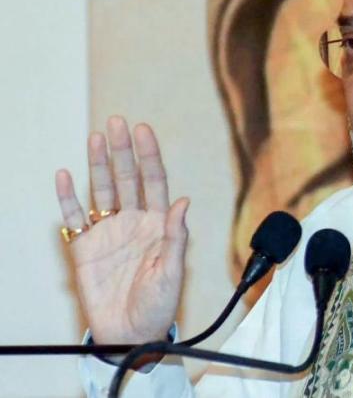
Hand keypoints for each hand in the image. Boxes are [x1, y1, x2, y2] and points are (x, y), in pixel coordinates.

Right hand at [55, 116, 188, 343]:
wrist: (131, 333)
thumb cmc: (159, 304)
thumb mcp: (173, 271)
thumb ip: (176, 236)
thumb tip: (182, 201)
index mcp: (158, 224)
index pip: (154, 181)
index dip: (149, 156)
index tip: (143, 130)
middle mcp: (133, 221)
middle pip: (126, 178)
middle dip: (122, 151)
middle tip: (117, 123)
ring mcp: (107, 232)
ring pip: (100, 191)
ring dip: (97, 165)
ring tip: (95, 138)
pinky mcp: (84, 248)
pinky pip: (73, 218)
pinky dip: (67, 198)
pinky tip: (65, 175)